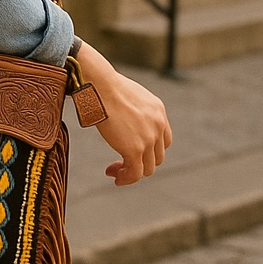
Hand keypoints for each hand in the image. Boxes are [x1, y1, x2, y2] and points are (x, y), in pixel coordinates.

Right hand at [76, 41, 171, 185]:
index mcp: (158, 110)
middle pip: (156, 156)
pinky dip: (125, 179)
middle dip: (139, 162)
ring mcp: (148, 139)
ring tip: (114, 171)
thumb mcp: (126, 94)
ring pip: (147, 168)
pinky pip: (135, 173)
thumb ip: (130, 107)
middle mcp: (158, 125)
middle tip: (120, 163)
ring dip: (131, 173)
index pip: (163, 140)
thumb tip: (114, 111)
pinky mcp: (135, 149)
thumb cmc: (103, 84)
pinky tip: (114, 177)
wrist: (99, 84)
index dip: (148, 150)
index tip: (129, 150)